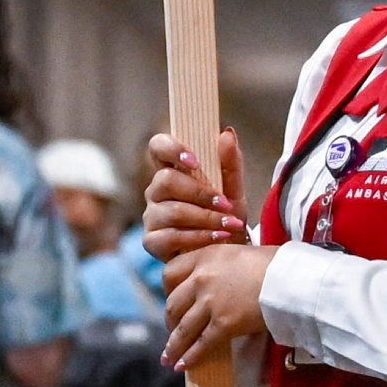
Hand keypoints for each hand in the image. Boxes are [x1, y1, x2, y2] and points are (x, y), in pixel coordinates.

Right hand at [140, 126, 249, 264]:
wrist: (228, 253)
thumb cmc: (226, 217)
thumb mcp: (234, 189)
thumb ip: (230, 163)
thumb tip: (227, 133)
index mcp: (172, 170)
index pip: (158, 147)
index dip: (171, 148)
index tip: (196, 161)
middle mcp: (156, 191)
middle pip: (166, 181)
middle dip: (200, 193)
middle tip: (225, 204)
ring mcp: (152, 216)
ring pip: (172, 211)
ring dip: (205, 218)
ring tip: (229, 224)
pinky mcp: (152, 241)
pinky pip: (171, 236)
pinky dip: (200, 237)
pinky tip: (218, 238)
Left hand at [159, 239, 273, 372]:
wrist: (291, 279)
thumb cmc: (274, 263)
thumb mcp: (238, 251)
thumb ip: (221, 263)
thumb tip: (220, 276)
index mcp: (204, 256)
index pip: (170, 272)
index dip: (168, 289)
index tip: (172, 299)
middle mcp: (201, 279)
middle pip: (172, 303)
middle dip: (170, 320)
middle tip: (173, 330)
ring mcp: (210, 303)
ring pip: (182, 328)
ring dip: (174, 345)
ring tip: (169, 357)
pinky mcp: (223, 324)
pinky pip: (201, 344)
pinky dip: (190, 357)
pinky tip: (183, 366)